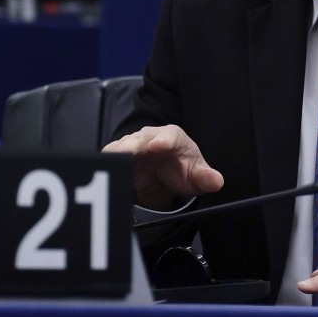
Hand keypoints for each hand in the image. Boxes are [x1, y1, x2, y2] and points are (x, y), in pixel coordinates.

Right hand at [102, 125, 223, 209]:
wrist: (164, 175)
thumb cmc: (182, 169)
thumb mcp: (196, 176)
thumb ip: (205, 178)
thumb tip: (216, 181)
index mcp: (172, 137)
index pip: (169, 135)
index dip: (163, 140)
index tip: (158, 146)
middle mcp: (149, 138)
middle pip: (138, 139)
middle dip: (132, 145)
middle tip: (126, 153)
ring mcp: (131, 147)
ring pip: (120, 148)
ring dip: (115, 155)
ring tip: (111, 163)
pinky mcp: (118, 158)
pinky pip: (109, 160)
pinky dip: (105, 165)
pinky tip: (101, 171)